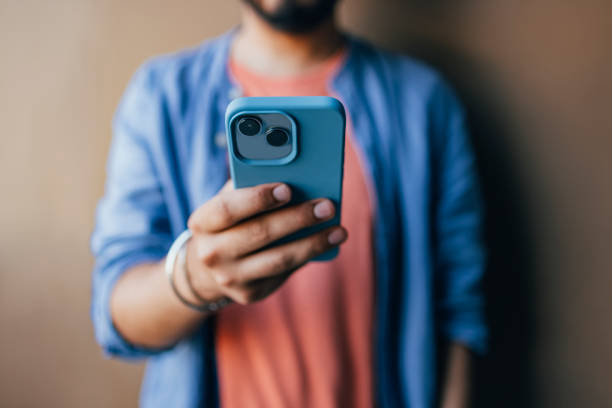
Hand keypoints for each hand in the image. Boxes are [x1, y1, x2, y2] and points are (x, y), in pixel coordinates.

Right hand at [185, 181, 346, 305]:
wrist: (209, 268)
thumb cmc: (230, 223)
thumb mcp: (230, 202)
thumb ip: (251, 186)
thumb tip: (295, 175)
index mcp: (202, 222)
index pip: (227, 209)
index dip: (258, 198)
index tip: (287, 188)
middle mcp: (211, 253)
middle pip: (259, 233)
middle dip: (297, 218)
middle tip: (326, 206)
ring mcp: (230, 277)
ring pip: (278, 259)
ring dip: (312, 243)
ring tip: (338, 230)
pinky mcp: (250, 293)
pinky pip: (285, 272)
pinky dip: (309, 256)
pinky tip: (329, 243)